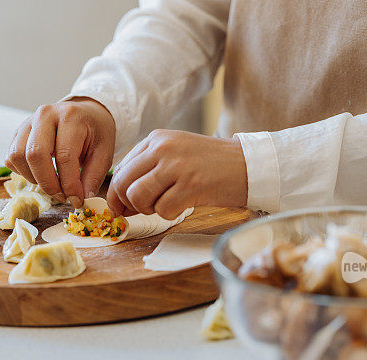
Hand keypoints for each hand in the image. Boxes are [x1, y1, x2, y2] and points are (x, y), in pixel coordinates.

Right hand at [5, 97, 115, 207]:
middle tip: (62, 196)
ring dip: (33, 178)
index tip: (76, 199)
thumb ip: (94, 176)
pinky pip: (11, 157)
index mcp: (71, 117)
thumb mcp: (104, 152)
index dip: (69, 184)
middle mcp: (45, 115)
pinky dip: (23, 172)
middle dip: (48, 183)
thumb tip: (82, 199)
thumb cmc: (95, 133)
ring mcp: (28, 122)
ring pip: (17, 156)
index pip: (64, 156)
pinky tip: (41, 174)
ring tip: (52, 184)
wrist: (85, 113)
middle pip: (35, 154)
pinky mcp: (18, 132)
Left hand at [107, 130, 247, 218]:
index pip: (121, 169)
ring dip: (149, 209)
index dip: (118, 194)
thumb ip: (149, 167)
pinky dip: (170, 214)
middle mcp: (163, 148)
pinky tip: (184, 205)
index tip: (124, 207)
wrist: (248, 164)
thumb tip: (121, 198)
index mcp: (156, 139)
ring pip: (138, 197)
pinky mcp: (191, 185)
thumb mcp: (176, 153)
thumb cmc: (211, 164)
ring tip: (167, 204)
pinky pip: (163, 210)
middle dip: (128, 204)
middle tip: (144, 210)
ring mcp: (177, 166)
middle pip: (124, 184)